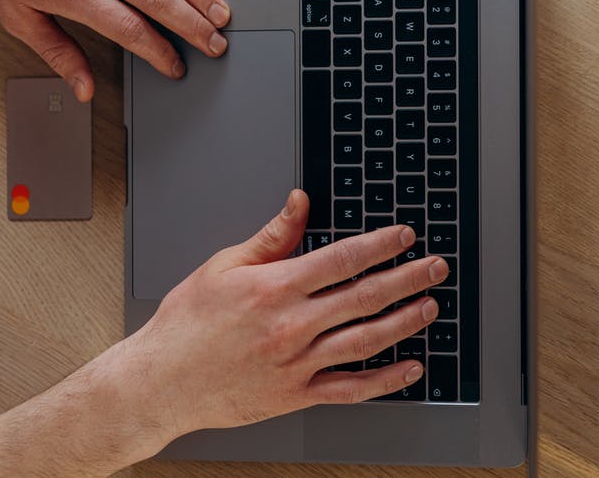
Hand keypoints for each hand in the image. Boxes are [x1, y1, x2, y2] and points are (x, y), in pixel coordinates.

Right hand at [111, 189, 448, 455]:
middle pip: (365, 296)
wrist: (162, 381)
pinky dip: (386, 380)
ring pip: (366, 341)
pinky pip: (352, 388)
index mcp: (276, 288)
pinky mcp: (297, 395)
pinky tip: (410, 367)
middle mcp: (292, 325)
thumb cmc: (188, 324)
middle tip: (435, 267)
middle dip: (407, 278)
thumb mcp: (224, 266)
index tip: (405, 237)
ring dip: (405, 322)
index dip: (381, 245)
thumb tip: (299, 203)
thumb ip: (272, 236)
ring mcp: (298, 363)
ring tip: (429, 306)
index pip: (343, 260)